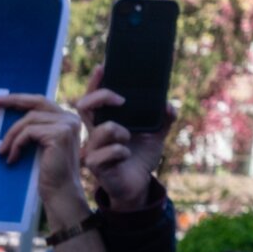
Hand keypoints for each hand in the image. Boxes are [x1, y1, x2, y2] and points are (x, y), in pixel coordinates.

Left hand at [0, 93, 89, 226]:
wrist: (60, 192)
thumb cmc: (48, 173)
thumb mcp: (40, 146)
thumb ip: (35, 130)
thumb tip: (11, 117)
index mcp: (67, 119)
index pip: (42, 102)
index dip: (21, 99)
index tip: (0, 100)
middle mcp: (71, 118)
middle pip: (37, 102)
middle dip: (14, 100)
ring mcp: (67, 125)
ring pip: (30, 119)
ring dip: (11, 135)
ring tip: (1, 152)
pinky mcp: (60, 134)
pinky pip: (29, 132)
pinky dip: (16, 144)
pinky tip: (12, 158)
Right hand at [75, 77, 174, 208]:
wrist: (139, 185)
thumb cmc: (141, 156)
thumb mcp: (156, 134)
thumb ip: (164, 118)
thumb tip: (168, 104)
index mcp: (106, 121)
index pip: (94, 98)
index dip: (95, 82)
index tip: (103, 66)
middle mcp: (95, 132)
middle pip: (84, 106)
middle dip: (101, 96)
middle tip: (122, 99)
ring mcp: (93, 149)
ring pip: (99, 130)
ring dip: (119, 131)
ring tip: (129, 138)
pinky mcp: (95, 166)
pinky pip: (105, 153)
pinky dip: (120, 151)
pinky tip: (126, 155)